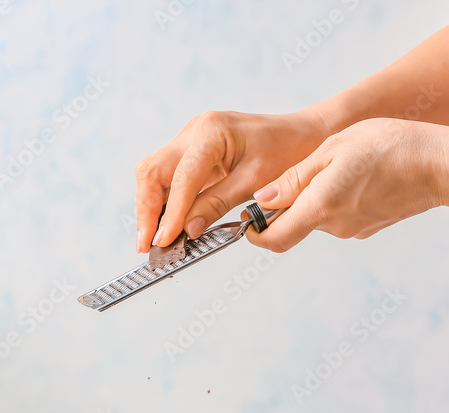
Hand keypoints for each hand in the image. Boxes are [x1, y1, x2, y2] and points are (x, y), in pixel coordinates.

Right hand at [134, 109, 329, 251]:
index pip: (181, 177)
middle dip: (147, 210)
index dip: (171, 212)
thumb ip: (218, 203)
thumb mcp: (255, 181)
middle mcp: (194, 131)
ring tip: (152, 240)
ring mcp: (190, 140)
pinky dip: (164, 203)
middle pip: (152, 171)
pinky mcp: (191, 152)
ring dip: (150, 208)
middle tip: (146, 245)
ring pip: (153, 174)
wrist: (302, 135)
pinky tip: (166, 226)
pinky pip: (167, 178)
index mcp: (213, 131)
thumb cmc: (288, 151)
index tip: (165, 240)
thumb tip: (189, 229)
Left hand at [249, 118, 448, 251]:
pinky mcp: (371, 225)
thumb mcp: (334, 149)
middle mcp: (335, 226)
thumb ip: (295, 178)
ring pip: (319, 217)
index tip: (248, 220)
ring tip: (337, 164)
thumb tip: (263, 200)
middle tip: (298, 172)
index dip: (254, 234)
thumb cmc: (389, 146)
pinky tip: (357, 174)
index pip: (273, 239)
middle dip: (288, 204)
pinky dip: (338, 199)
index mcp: (320, 207)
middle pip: (295, 224)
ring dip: (316, 197)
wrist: (443, 164)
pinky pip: (341, 215)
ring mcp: (355, 229)